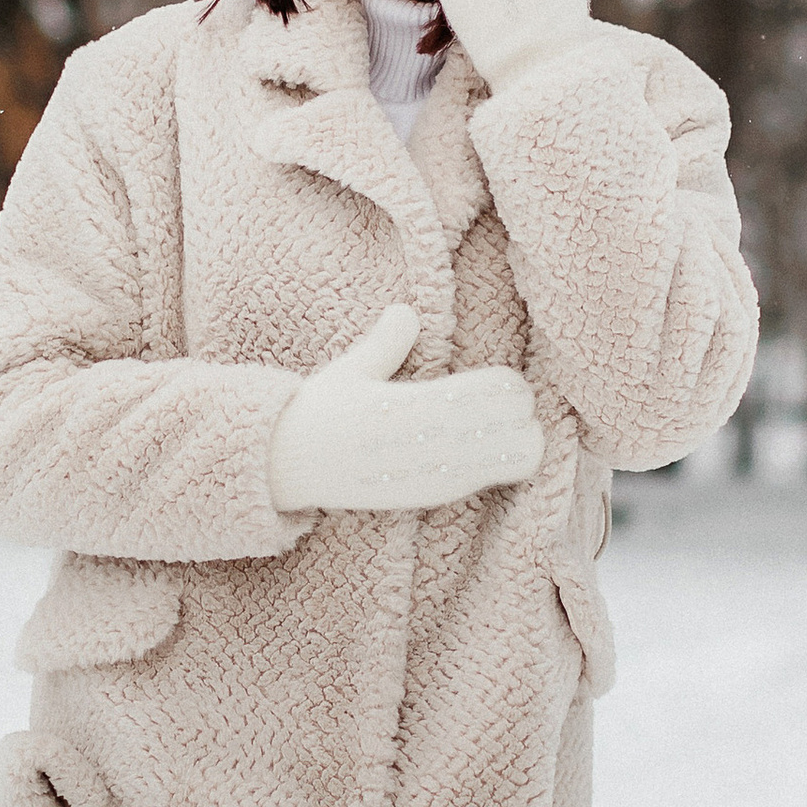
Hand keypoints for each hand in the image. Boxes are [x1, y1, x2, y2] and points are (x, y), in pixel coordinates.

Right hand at [268, 301, 542, 513]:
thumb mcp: (353, 370)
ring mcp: (440, 474)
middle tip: (500, 406)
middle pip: (519, 420)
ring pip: (520, 455)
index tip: (493, 382)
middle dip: (519, 411)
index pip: (504, 389)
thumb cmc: (320, 412)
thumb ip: (387, 342)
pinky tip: (485, 453)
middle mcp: (436, 443)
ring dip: (518, 440)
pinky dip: (502, 462)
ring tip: (497, 431)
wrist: (286, 466)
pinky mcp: (437, 495)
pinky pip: (495, 479)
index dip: (507, 383)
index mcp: (420, 404)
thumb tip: (406, 311)